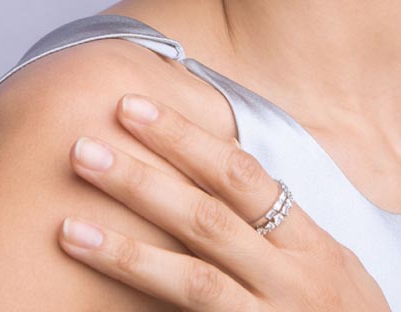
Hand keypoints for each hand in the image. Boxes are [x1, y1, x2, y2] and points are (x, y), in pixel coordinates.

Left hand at [58, 93, 391, 309]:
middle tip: (88, 145)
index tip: (137, 108)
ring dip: (128, 250)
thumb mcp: (328, 265)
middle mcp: (291, 273)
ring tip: (72, 226)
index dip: (187, 138)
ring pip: (195, 278)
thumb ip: (280, 228)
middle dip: (145, 178)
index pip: (241, 174)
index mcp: (306, 239)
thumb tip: (223, 179)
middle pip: (210, 214)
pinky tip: (107, 296)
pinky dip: (150, 308)